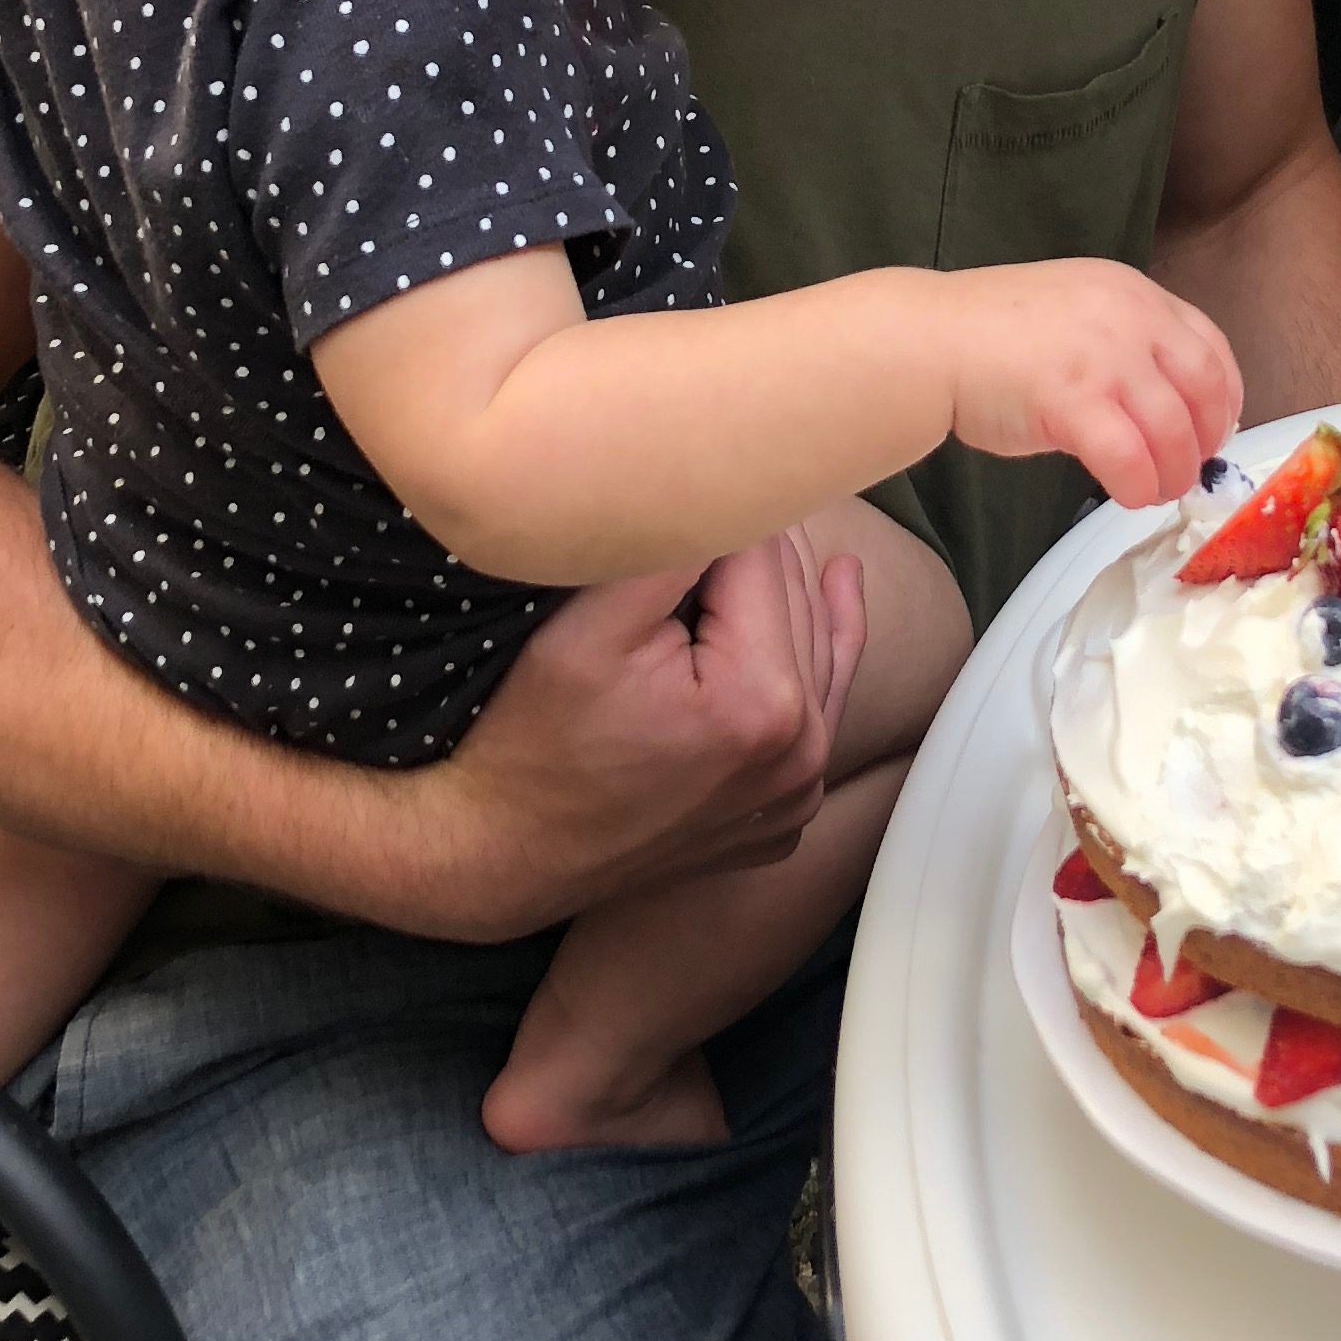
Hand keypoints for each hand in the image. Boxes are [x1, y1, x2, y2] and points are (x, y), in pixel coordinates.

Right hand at [369, 530, 863, 942]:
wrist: (502, 856)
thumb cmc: (528, 744)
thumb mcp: (582, 629)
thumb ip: (664, 551)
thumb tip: (717, 486)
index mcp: (763, 701)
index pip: (761, 554)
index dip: (711, 509)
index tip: (676, 483)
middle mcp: (801, 750)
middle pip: (791, 595)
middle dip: (745, 548)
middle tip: (695, 498)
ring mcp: (797, 789)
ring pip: (809, 641)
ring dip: (780, 585)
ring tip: (765, 513)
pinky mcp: (784, 809)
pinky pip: (820, 706)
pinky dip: (820, 648)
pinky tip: (839, 585)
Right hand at [936, 259, 1240, 509]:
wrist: (928, 339)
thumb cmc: (991, 334)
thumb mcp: (1075, 314)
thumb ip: (1123, 346)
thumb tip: (1163, 407)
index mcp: (1132, 293)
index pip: (1210, 345)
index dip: (1223, 397)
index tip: (1213, 431)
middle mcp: (1129, 317)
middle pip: (1203, 389)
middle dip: (1205, 440)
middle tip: (1186, 471)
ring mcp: (1103, 357)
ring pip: (1172, 430)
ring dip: (1173, 473)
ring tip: (1155, 492)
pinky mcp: (1072, 399)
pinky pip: (1129, 457)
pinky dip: (1138, 485)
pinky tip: (1126, 495)